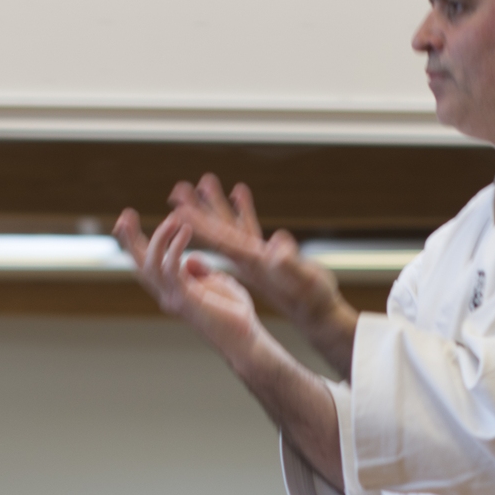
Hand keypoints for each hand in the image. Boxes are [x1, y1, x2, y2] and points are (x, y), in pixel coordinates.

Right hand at [115, 206, 266, 355]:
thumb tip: (190, 259)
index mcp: (172, 290)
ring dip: (159, 238)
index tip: (127, 220)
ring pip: (151, 265)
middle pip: (139, 265)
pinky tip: (185, 230)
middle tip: (125, 215)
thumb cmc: (235, 313)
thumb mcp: (216, 283)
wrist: (245, 338)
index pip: (146, 264)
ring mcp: (175, 298)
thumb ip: (199, 271)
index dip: (134, 243)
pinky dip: (175, 247)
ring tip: (173, 218)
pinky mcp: (188, 299)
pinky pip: (172, 269)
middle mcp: (167, 295)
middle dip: (129, 240)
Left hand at [159, 176, 352, 340]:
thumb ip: (290, 262)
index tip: (179, 210)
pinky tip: (238, 192)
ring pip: (231, 226)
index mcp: (253, 263)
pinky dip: (243, 209)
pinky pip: (250, 227)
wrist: (317, 313)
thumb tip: (278, 244)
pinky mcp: (266, 255)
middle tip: (177, 190)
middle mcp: (248, 259)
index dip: (200, 226)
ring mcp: (256, 256)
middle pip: (218, 230)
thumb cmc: (313, 297)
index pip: (221, 241)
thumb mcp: (304, 279)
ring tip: (204, 181)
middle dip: (198, 211)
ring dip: (217, 205)